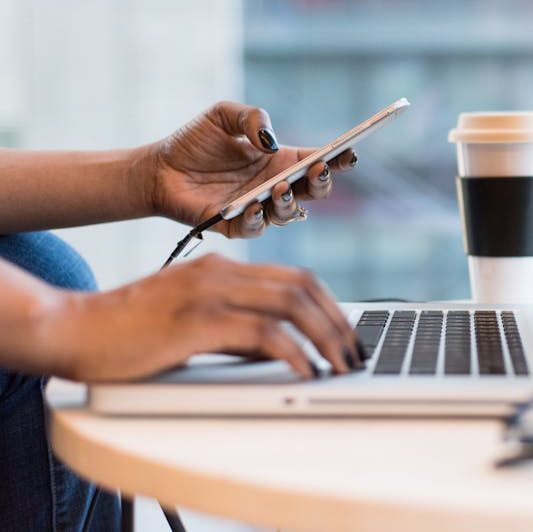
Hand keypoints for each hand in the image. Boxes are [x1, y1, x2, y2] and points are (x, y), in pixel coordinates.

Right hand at [45, 253, 364, 381]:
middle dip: (338, 321)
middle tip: (354, 353)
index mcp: (222, 267)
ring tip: (341, 365)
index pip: (295, 277)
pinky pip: (262, 333)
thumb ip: (235, 327)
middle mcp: (221, 272)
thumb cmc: (129, 331)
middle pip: (303, 286)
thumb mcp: (192, 320)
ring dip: (325, 337)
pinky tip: (305, 371)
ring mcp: (209, 293)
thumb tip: (279, 349)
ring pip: (291, 304)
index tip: (347, 333)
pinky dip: (293, 353)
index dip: (330, 304)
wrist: (73, 329)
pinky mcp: (197, 321)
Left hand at [142, 101, 357, 237]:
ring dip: (289, 202)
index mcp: (280, 161)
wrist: (158, 168)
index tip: (348, 152)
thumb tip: (270, 141)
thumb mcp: (223, 115)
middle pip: (313, 192)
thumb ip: (251, 117)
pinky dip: (257, 219)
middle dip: (322, 182)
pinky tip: (253, 205)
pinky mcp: (234, 226)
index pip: (318, 161)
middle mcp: (275, 186)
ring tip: (280, 187)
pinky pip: (254, 228)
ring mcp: (257, 208)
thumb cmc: (194, 142)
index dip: (338, 159)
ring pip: (289, 214)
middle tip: (318, 169)